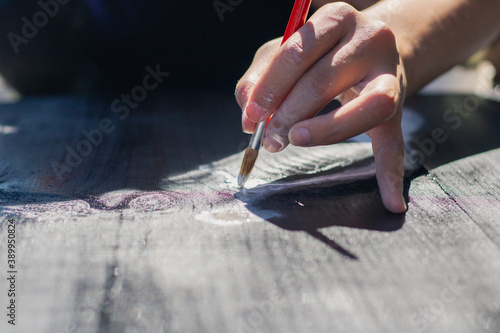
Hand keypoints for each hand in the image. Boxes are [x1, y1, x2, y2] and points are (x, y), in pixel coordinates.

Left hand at [235, 2, 406, 212]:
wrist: (376, 46)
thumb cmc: (321, 51)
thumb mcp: (287, 50)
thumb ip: (260, 76)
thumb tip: (248, 115)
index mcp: (337, 18)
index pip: (296, 53)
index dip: (270, 88)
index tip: (252, 116)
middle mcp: (370, 38)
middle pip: (323, 81)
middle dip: (288, 115)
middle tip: (270, 138)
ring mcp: (391, 74)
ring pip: (366, 109)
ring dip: (325, 133)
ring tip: (296, 141)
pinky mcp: (399, 106)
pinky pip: (395, 143)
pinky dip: (391, 174)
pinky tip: (391, 202)